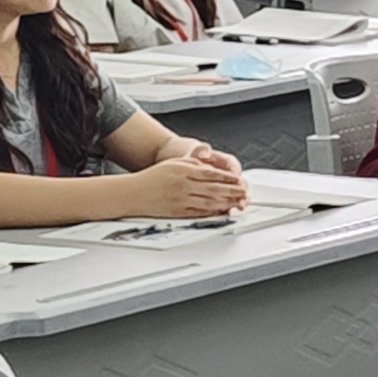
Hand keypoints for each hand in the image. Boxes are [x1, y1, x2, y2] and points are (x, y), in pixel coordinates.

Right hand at [115, 143, 246, 220]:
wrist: (134, 193)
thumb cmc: (153, 177)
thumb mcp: (174, 163)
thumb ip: (193, 163)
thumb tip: (211, 166)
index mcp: (183, 170)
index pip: (211, 173)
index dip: (228, 177)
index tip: (239, 179)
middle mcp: (183, 185)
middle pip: (213, 188)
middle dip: (232, 191)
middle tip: (244, 192)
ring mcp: (180, 199)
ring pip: (209, 202)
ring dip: (226, 203)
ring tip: (238, 203)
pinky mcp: (177, 212)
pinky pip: (199, 213)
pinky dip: (212, 213)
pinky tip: (221, 212)